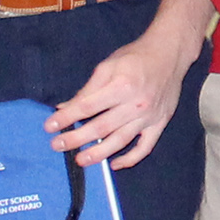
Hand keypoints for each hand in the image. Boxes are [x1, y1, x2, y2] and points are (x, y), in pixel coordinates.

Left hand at [47, 28, 196, 169]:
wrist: (169, 54)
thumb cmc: (135, 57)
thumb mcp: (108, 66)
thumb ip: (87, 89)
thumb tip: (65, 107)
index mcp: (121, 86)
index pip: (87, 106)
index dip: (66, 117)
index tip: (50, 126)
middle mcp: (136, 104)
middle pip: (101, 127)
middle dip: (77, 138)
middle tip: (57, 145)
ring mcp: (149, 117)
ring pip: (121, 140)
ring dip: (99, 153)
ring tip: (81, 160)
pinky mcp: (160, 123)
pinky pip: (145, 147)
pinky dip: (130, 159)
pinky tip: (114, 164)